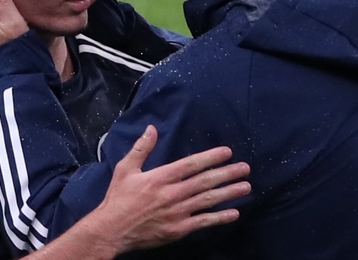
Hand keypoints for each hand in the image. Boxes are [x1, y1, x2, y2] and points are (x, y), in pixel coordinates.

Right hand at [22, 126, 249, 259]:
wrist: (111, 230)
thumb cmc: (118, 198)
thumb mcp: (125, 169)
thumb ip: (141, 148)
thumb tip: (152, 128)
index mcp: (160, 177)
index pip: (191, 164)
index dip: (211, 157)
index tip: (227, 152)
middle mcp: (172, 194)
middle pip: (205, 181)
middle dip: (227, 173)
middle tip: (245, 168)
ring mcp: (177, 213)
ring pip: (208, 201)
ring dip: (229, 193)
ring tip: (246, 186)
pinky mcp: (178, 229)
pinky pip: (203, 222)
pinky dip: (219, 218)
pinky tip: (233, 212)